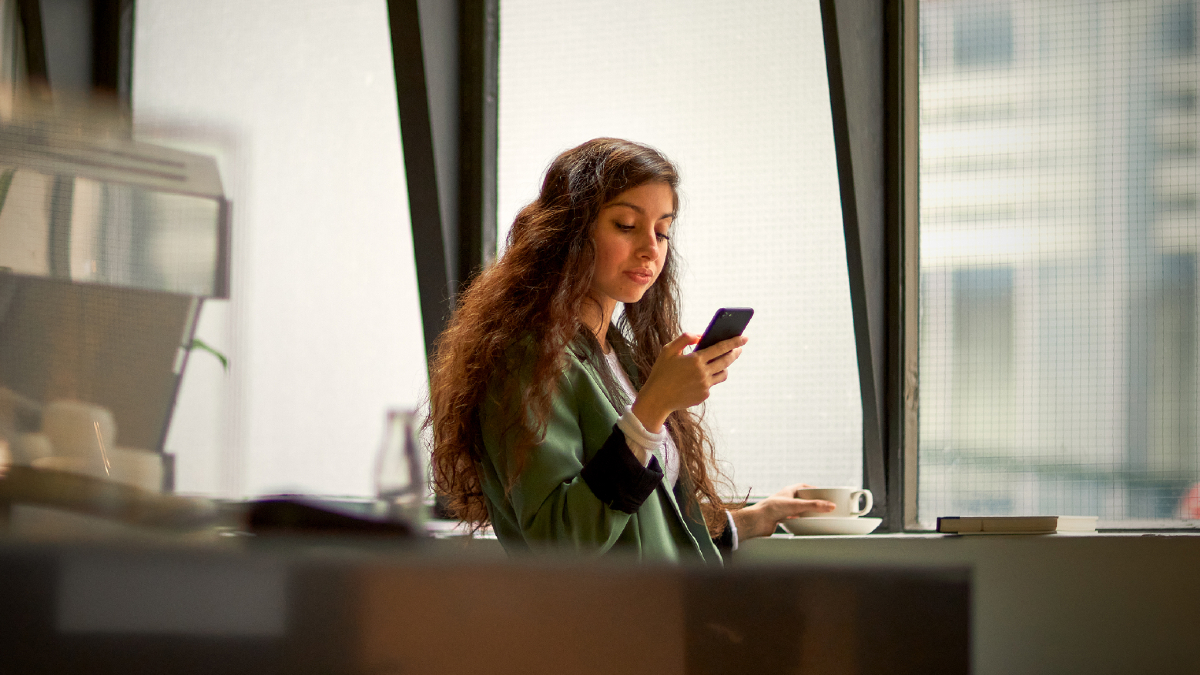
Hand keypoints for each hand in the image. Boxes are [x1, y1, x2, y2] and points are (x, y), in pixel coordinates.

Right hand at [631, 333, 748, 431]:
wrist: (657, 398)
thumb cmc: (661, 372)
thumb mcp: (668, 350)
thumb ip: (685, 338)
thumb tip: (701, 335)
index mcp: (695, 359)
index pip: (721, 348)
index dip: (734, 341)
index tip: (744, 337)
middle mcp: (703, 373)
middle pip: (726, 361)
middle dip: (735, 353)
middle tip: (739, 348)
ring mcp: (705, 385)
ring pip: (723, 374)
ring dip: (725, 366)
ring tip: (723, 361)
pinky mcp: (704, 395)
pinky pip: (712, 384)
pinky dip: (710, 378)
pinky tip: (703, 376)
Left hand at [730, 483, 835, 540]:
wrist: (756, 522)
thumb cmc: (771, 509)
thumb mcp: (796, 505)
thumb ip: (814, 505)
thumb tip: (830, 506)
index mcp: (788, 491)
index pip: (803, 486)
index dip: (813, 489)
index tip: (823, 492)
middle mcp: (785, 499)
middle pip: (801, 498)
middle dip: (811, 502)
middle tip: (822, 506)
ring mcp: (782, 509)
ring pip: (797, 509)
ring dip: (806, 512)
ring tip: (816, 516)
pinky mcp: (780, 519)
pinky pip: (792, 519)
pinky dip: (799, 521)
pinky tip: (804, 525)